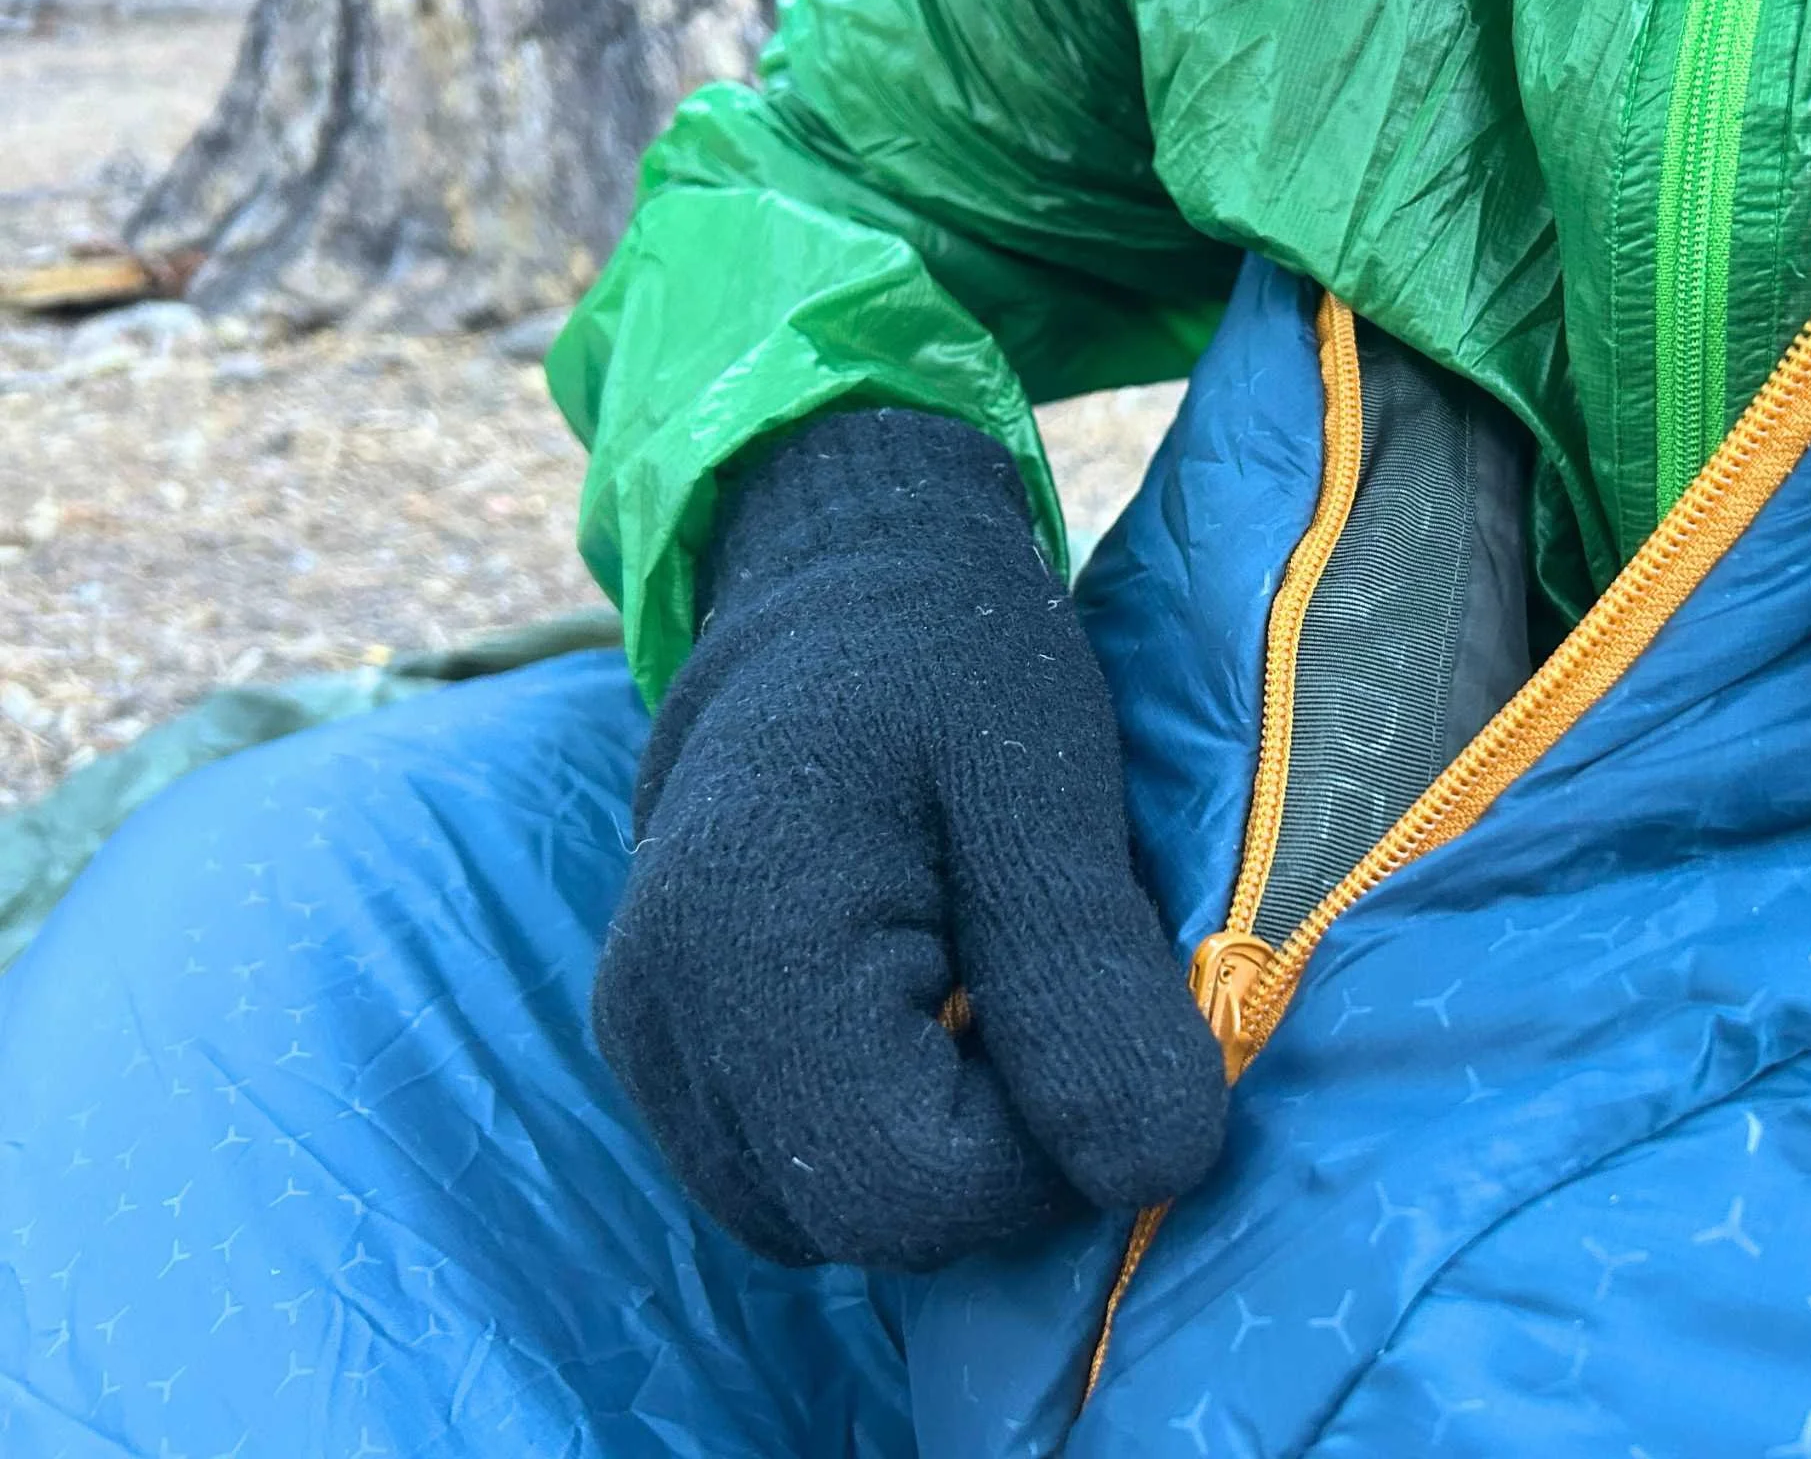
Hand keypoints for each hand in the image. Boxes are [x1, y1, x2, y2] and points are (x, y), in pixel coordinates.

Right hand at [593, 409, 1226, 1269]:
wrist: (834, 597)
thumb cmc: (955, 669)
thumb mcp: (1051, 794)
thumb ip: (1087, 981)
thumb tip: (1156, 1173)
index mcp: (745, 943)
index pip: (914, 1189)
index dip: (1046, 1149)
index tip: (1097, 1018)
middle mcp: (659, 1019)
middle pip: (865, 1223)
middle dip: (999, 1150)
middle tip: (1047, 991)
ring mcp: (645, 1047)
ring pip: (826, 1220)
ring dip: (941, 1148)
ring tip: (983, 990)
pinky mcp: (662, 1059)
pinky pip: (789, 1178)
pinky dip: (882, 1134)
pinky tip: (928, 1017)